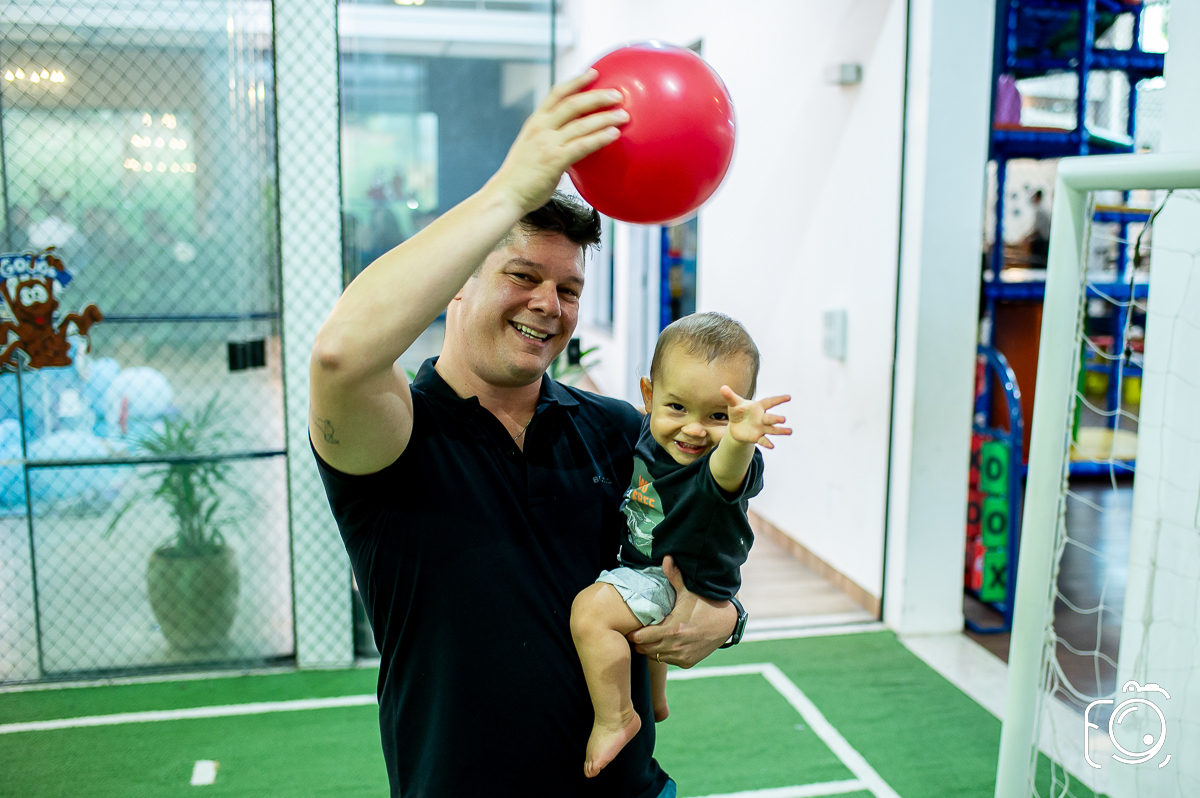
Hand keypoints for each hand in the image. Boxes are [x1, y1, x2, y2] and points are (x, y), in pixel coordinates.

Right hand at [488, 70, 628, 213]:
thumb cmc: (521, 177)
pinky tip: (614, 134)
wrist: (506, 195)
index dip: (576, 81)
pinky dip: (599, 138)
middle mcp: (541, 129)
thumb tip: (571, 142)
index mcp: (535, 123)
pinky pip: (582, 145)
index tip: (593, 73)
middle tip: (617, 94)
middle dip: (597, 96)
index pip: (556, 94)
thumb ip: (549, 140)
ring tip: (623, 115)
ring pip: (581, 124)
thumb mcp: (531, 149)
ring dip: (605, 117)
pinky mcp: (554, 161)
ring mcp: (547, 144)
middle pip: (573, 104)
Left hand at [627, 556, 736, 667]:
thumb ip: (674, 576)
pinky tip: (665, 643)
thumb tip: (666, 557)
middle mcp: (676, 646)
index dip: (634, 633)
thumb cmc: (705, 605)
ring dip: (651, 648)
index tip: (632, 627)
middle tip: (637, 633)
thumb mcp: (689, 591)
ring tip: (649, 638)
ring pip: (655, 657)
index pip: (641, 638)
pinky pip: (668, 660)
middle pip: (645, 650)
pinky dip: (664, 654)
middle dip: (639, 642)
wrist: (727, 623)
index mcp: (672, 629)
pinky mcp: (687, 662)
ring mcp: (682, 656)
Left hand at [719, 387, 791, 448]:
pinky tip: (772, 446)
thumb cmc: (738, 411)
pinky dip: (767, 443)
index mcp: (758, 407)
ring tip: (789, 431)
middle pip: (770, 418)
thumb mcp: (733, 404)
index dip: (778, 399)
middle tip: (783, 419)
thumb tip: (722, 388)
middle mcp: (762, 417)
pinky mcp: (757, 437)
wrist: (736, 425)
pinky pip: (763, 440)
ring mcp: (761, 428)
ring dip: (780, 431)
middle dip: (776, 419)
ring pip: (772, 429)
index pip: (769, 402)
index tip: (788, 397)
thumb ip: (729, 396)